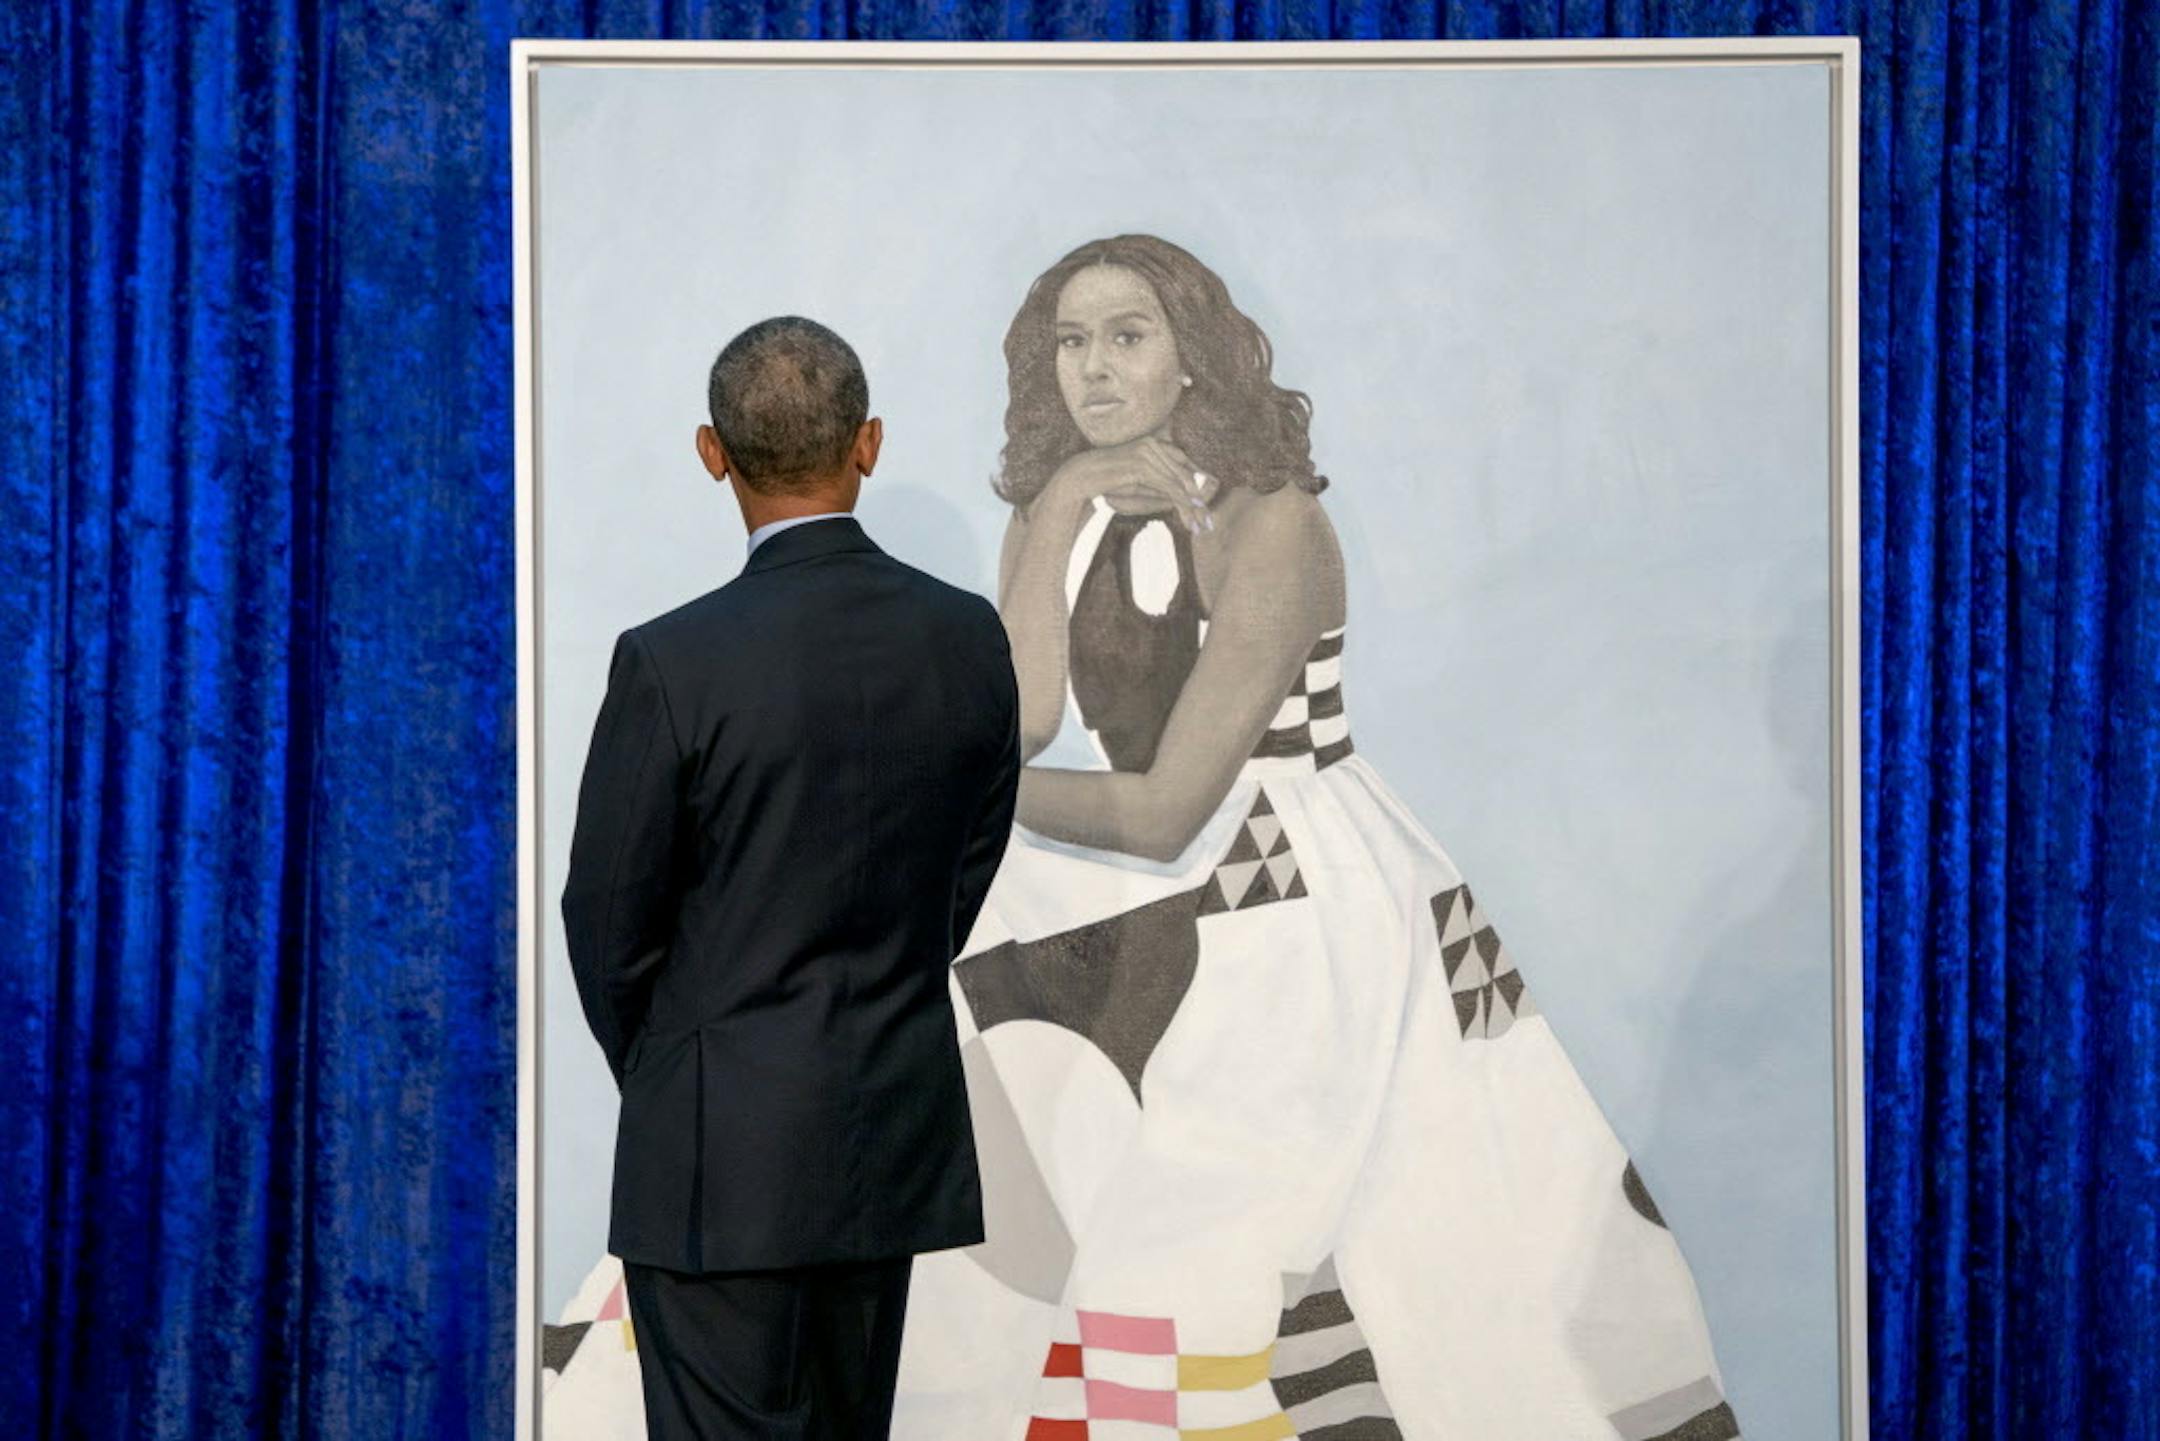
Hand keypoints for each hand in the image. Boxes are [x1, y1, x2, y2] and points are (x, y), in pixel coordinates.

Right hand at [1043, 437, 1216, 533]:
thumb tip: (1184, 501)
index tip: (1205, 505)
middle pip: (1185, 474)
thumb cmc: (1109, 483)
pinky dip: (1182, 502)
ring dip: (1192, 507)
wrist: (1082, 477)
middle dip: (1198, 500)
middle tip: (1207, 521)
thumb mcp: (1141, 486)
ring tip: (1200, 525)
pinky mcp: (1142, 465)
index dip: (1198, 484)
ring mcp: (1148, 453)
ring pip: (1179, 483)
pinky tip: (1190, 514)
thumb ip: (1162, 489)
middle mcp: (1154, 445)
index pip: (1184, 463)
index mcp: (1154, 444)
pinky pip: (1168, 487)